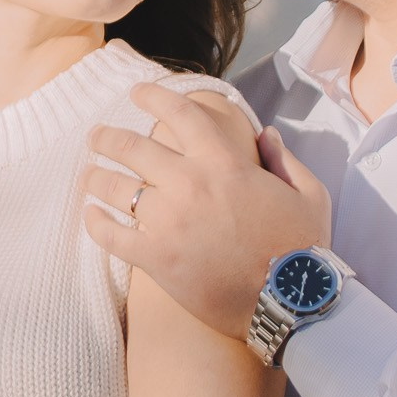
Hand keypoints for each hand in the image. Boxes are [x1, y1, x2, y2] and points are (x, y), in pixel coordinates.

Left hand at [84, 82, 332, 342]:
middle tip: (95, 136)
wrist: (290, 304)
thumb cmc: (304, 248)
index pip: (179, 113)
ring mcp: (169, 223)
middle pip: (133, 147)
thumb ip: (284, 159)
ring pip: (116, 188)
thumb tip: (265, 133)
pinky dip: (95, 224)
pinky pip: (112, 236)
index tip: (135, 91)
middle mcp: (191, 185)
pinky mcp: (157, 260)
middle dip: (107, 137)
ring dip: (95, 177)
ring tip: (87, 175)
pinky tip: (89, 216)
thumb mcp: (309, 193)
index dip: (153, 96)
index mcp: (225, 163)